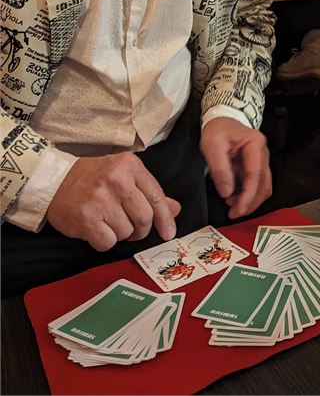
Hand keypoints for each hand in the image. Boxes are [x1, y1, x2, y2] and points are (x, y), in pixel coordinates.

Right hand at [47, 154, 180, 251]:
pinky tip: (97, 229)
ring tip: (109, 222)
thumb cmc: (94, 178)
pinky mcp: (85, 218)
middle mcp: (116, 179)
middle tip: (133, 229)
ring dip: (121, 234)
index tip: (169, 232)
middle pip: (144, 217)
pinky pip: (108, 242)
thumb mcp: (124, 175)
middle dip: (141, 229)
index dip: (165, 218)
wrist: (55, 181)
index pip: (156, 196)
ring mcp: (99, 199)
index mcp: (130, 166)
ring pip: (127, 232)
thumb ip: (150, 192)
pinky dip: (105, 241)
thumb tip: (175, 209)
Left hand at [200, 118, 271, 218]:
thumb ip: (220, 169)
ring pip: (264, 187)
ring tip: (232, 207)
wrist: (222, 120)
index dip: (248, 195)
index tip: (238, 209)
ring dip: (250, 201)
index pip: (255, 175)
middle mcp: (263, 153)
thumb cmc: (218, 130)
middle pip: (264, 184)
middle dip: (250, 202)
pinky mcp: (257, 166)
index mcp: (255, 144)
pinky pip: (257, 185)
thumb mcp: (212, 146)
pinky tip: (235, 198)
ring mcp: (262, 160)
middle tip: (234, 213)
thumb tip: (227, 193)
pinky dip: (249, 195)